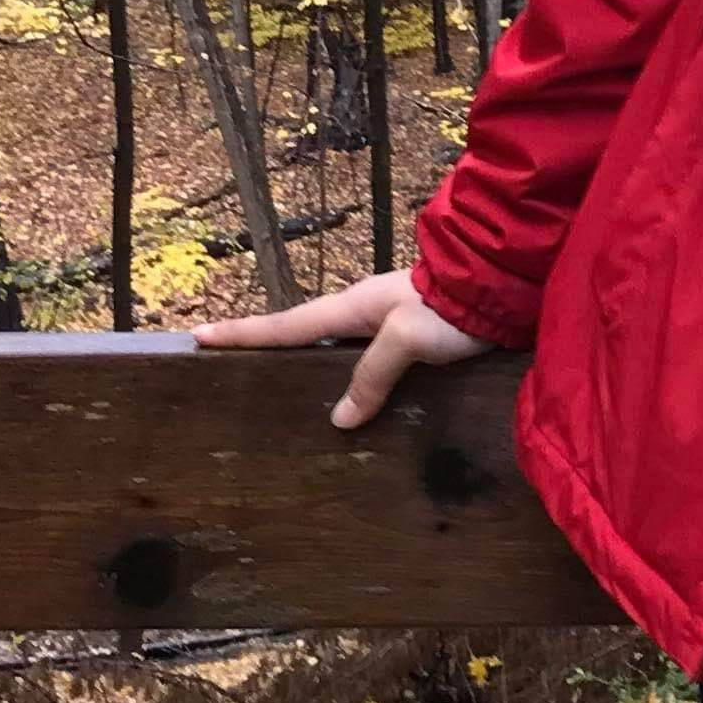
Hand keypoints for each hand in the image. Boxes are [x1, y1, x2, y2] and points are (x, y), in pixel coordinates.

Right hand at [195, 270, 491, 427]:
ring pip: (340, 353)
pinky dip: (354, 382)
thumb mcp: (406, 338)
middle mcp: (365, 314)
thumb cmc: (451, 305)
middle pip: (306, 338)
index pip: (286, 325)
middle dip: (269, 352)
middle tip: (233, 375)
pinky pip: (372, 365)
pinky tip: (355, 407)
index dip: (243, 334)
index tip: (197, 335)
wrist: (505, 283)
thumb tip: (338, 418)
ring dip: (314, 371)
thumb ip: (372, 374)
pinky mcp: (415, 339)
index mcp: (353, 307)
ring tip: (285, 403)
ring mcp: (389, 325)